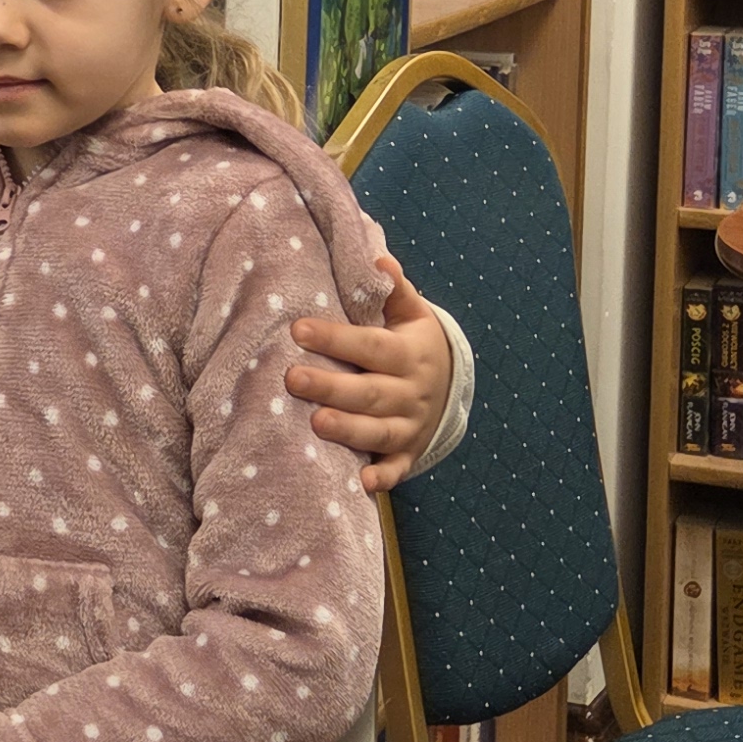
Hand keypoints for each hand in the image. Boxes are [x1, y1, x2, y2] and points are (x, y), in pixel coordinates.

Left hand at [290, 255, 458, 491]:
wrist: (450, 386)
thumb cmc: (413, 343)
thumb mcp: (412, 314)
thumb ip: (395, 290)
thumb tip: (378, 258)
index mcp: (409, 353)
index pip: (370, 346)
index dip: (336, 339)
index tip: (297, 329)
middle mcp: (412, 392)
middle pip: (370, 391)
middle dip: (331, 387)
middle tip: (292, 379)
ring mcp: (411, 426)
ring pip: (379, 431)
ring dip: (350, 430)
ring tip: (316, 423)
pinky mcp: (408, 453)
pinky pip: (397, 468)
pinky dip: (383, 478)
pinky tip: (363, 483)